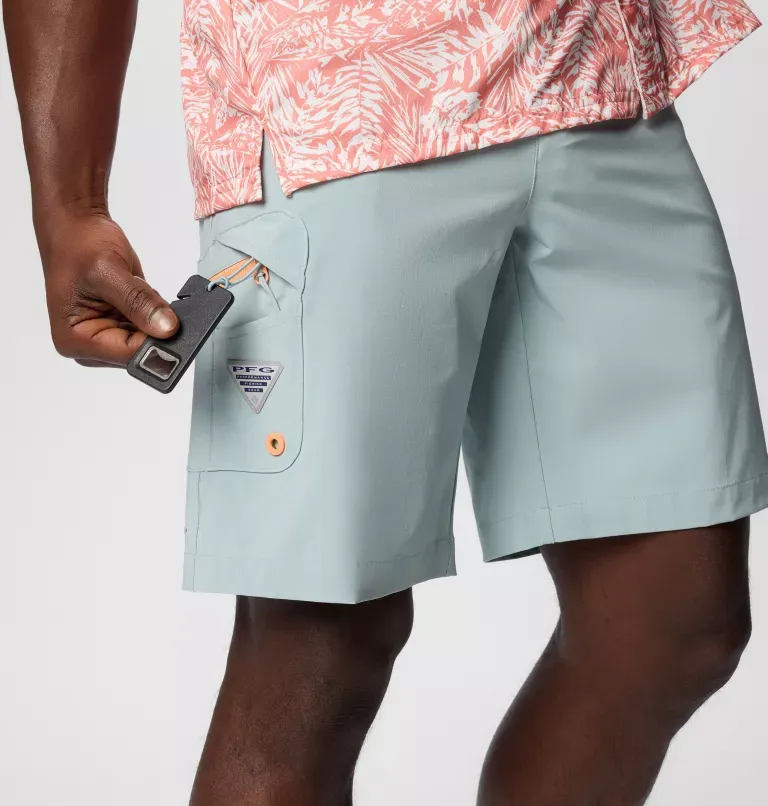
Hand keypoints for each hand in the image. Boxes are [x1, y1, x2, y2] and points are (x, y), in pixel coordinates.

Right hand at [38, 210, 178, 367]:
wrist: (77, 227)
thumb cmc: (77, 244)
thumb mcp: (108, 271)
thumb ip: (139, 302)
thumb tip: (167, 328)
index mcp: (75, 340)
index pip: (129, 355)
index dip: (156, 343)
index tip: (174, 327)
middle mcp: (90, 344)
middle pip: (140, 352)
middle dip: (156, 330)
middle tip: (158, 303)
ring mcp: (108, 336)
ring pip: (149, 341)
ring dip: (157, 320)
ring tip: (146, 293)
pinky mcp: (123, 325)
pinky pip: (151, 329)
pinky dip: (156, 314)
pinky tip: (148, 296)